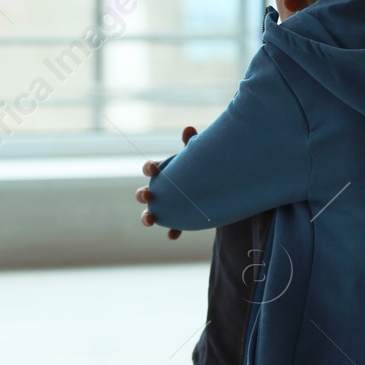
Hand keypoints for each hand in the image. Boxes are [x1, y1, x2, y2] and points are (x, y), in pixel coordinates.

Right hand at [136, 125, 196, 239]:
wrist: (222, 190)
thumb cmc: (203, 170)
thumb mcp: (198, 158)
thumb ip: (192, 145)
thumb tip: (188, 128)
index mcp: (165, 173)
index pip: (151, 169)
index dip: (149, 168)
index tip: (153, 169)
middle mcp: (162, 191)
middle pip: (144, 193)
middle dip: (142, 195)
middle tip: (148, 196)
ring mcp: (169, 207)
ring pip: (151, 214)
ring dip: (147, 217)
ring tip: (149, 220)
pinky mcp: (180, 221)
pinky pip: (173, 228)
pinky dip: (172, 232)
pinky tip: (173, 235)